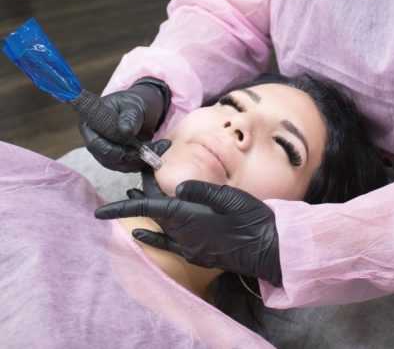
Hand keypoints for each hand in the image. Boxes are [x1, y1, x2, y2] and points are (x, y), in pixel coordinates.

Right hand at [80, 77, 170, 171]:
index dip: (113, 149)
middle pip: (107, 158)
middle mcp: (94, 140)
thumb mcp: (133, 105)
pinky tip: (157, 151)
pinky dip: (143, 162)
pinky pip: (128, 166)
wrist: (142, 110)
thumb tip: (125, 131)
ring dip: (140, 160)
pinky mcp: (117, 159)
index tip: (134, 145)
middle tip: (153, 147)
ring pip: (119, 165)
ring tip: (160, 146)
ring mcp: (105, 151)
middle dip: (131, 156)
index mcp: (91, 124)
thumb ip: (129, 117)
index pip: (95, 144)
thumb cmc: (134, 103)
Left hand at [95, 174, 281, 285]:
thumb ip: (201, 191)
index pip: (149, 208)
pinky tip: (141, 234)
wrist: (270, 247)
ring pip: (160, 224)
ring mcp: (190, 246)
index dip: (123, 206)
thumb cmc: (253, 219)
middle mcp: (184, 235)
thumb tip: (177, 186)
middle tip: (146, 165)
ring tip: (133, 191)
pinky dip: (152, 237)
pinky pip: (168, 245)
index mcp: (189, 218)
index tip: (100, 211)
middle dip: (144, 190)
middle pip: (154, 211)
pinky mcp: (198, 252)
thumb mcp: (229, 197)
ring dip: (147, 207)